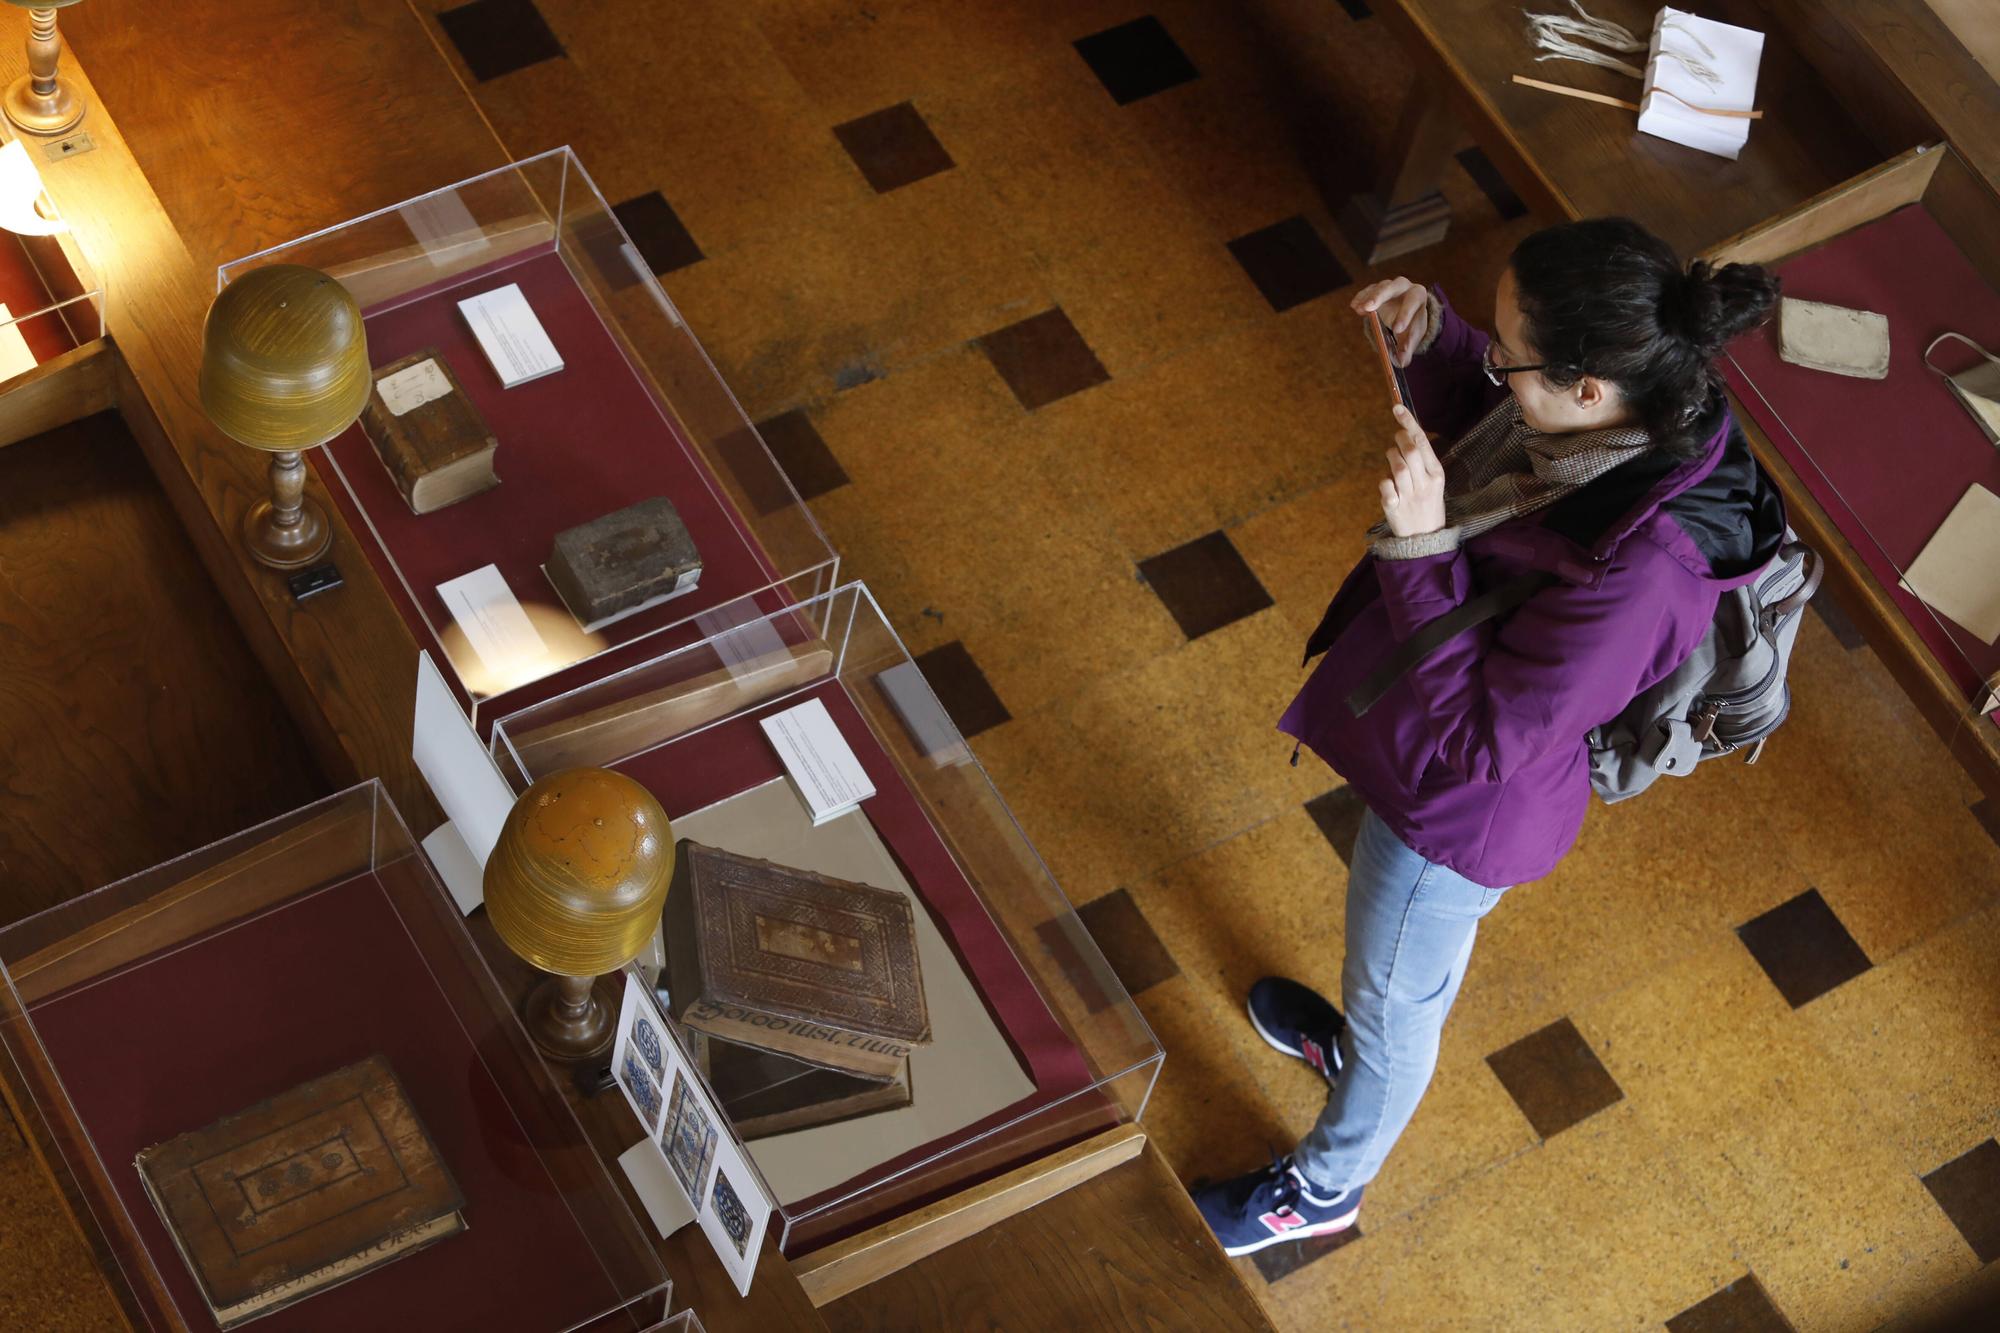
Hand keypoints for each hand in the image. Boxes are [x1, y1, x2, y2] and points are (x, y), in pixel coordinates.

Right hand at [1351, 277, 1429, 365]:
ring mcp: (1388, 287)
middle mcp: (1404, 287)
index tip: (1396, 330)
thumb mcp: (1412, 337)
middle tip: (1369, 308)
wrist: (1405, 315)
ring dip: (1368, 298)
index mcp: (1417, 297)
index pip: (1413, 301)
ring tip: (1358, 309)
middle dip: (1381, 296)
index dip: (1405, 314)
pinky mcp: (1375, 290)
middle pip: (1394, 286)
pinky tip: (1354, 306)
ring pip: (1379, 287)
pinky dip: (1361, 298)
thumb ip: (1408, 349)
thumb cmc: (1410, 326)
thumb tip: (1401, 361)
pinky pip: (1368, 291)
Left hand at [1379, 404, 1446, 536]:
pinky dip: (1384, 482)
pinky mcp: (1395, 508)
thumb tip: (1406, 433)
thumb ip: (1421, 460)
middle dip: (1400, 438)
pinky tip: (1389, 486)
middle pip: (1411, 451)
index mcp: (1436, 474)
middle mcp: (1425, 484)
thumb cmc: (1427, 504)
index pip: (1423, 442)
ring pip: (1397, 467)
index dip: (1409, 423)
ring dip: (1391, 457)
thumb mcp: (1432, 481)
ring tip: (1392, 458)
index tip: (1397, 408)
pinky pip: (1385, 486)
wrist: (1426, 539)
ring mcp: (1410, 496)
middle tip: (1397, 436)